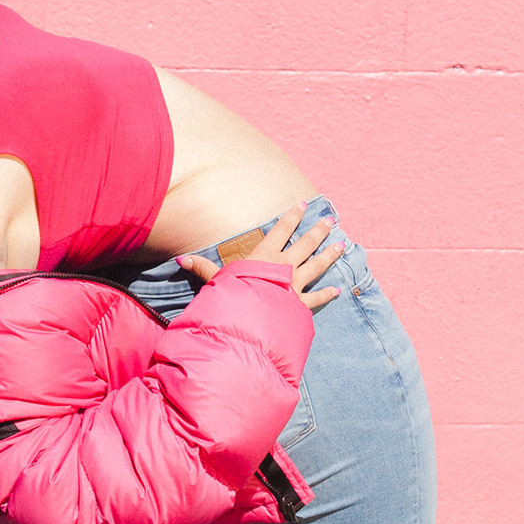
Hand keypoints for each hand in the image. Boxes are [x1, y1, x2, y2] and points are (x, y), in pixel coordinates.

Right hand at [183, 207, 343, 312]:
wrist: (251, 320)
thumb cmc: (234, 296)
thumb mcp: (216, 280)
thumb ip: (203, 268)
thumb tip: (181, 259)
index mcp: (265, 256)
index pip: (281, 230)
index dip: (291, 216)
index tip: (303, 204)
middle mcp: (285, 266)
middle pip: (305, 244)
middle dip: (318, 230)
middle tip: (331, 219)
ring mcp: (295, 285)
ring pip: (317, 266)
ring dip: (330, 255)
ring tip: (342, 244)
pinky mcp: (300, 305)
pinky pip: (316, 298)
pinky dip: (327, 294)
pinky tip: (338, 290)